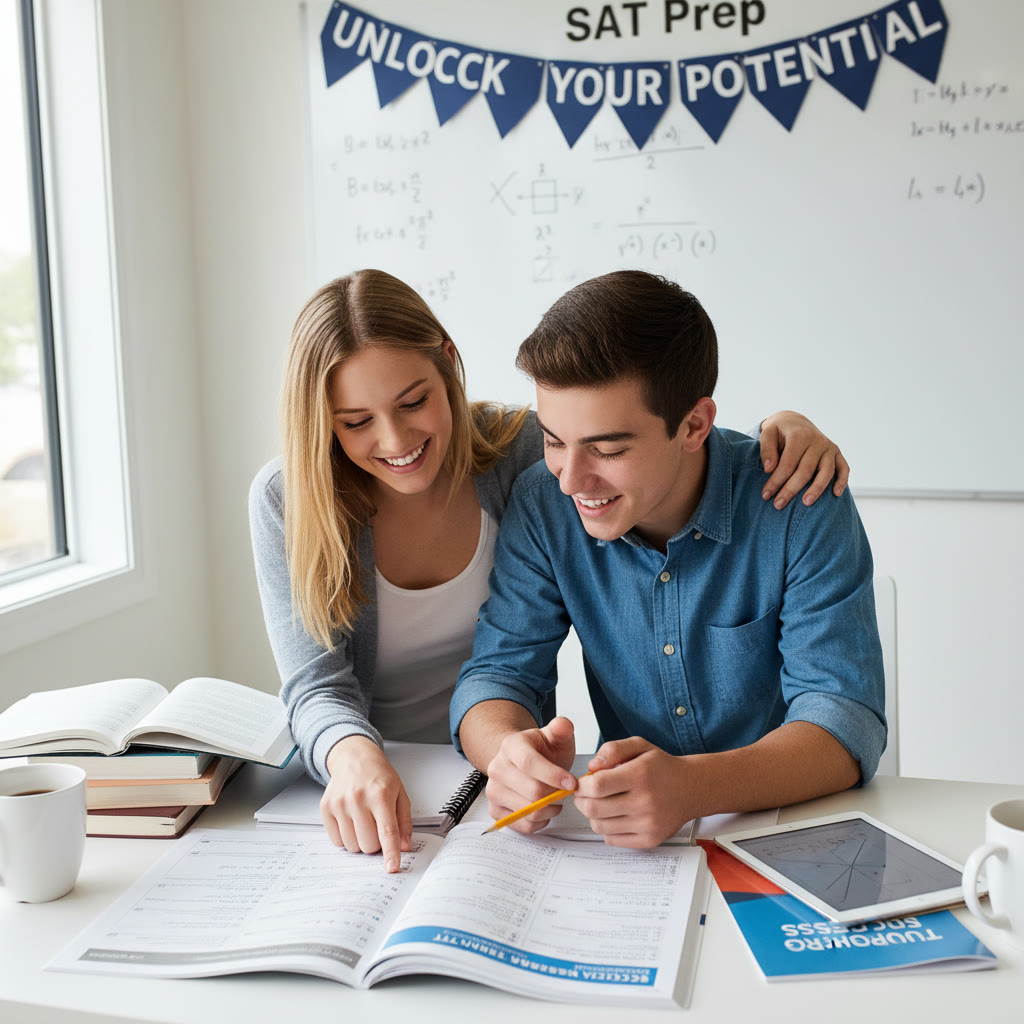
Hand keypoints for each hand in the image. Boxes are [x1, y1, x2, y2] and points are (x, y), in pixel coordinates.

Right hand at [321, 736, 412, 871]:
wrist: (355, 758)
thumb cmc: (379, 776)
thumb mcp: (400, 793)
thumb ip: (404, 822)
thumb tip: (404, 847)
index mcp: (381, 794)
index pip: (387, 831)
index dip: (391, 853)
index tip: (392, 867)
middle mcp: (358, 799)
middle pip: (369, 843)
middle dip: (376, 843)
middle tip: (377, 826)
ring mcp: (340, 803)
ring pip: (352, 846)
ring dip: (360, 841)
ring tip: (364, 821)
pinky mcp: (326, 808)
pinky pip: (336, 841)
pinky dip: (346, 837)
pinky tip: (351, 820)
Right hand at [484, 716, 576, 833]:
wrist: (522, 763)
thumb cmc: (541, 751)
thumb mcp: (555, 736)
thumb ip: (562, 728)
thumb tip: (564, 725)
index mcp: (511, 745)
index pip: (529, 763)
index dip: (553, 775)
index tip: (572, 783)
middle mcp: (497, 767)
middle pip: (531, 791)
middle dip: (555, 794)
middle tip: (566, 791)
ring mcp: (493, 790)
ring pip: (528, 810)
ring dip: (550, 809)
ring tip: (557, 799)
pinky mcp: (495, 810)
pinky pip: (522, 824)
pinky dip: (540, 821)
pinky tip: (545, 809)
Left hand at [574, 737, 692, 847]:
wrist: (690, 789)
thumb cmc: (661, 767)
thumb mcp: (639, 746)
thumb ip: (612, 750)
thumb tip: (591, 767)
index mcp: (640, 775)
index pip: (597, 786)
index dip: (582, 785)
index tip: (582, 782)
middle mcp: (644, 801)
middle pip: (593, 808)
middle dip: (581, 800)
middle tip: (584, 794)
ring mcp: (648, 824)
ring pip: (599, 826)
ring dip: (593, 815)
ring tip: (601, 803)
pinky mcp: (649, 839)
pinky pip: (612, 840)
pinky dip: (606, 829)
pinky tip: (614, 816)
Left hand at [759, 410, 849, 508]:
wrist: (795, 422)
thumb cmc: (779, 431)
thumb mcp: (768, 433)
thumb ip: (766, 449)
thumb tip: (769, 469)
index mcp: (799, 436)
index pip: (787, 463)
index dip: (776, 481)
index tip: (766, 494)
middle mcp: (817, 441)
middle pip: (805, 470)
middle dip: (791, 489)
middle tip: (778, 505)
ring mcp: (829, 448)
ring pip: (826, 471)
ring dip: (817, 489)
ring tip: (805, 503)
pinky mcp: (837, 453)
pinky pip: (844, 468)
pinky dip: (842, 481)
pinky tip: (836, 494)